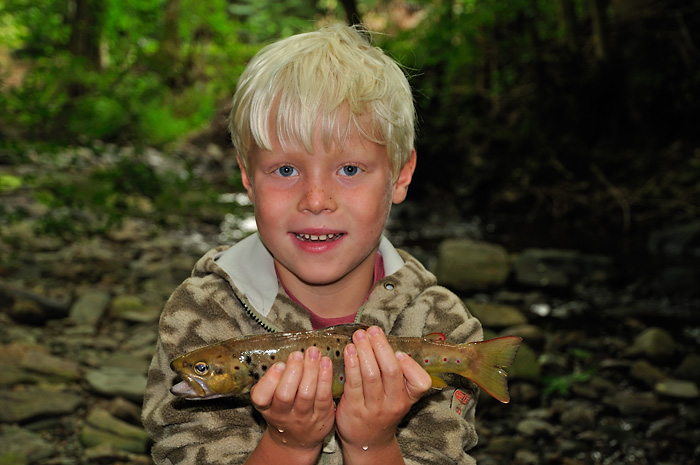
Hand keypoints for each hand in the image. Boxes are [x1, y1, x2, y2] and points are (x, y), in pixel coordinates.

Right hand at [249, 347, 335, 450]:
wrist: (297, 439)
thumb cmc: (284, 410)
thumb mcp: (271, 399)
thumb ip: (274, 379)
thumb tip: (283, 350)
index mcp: (266, 407)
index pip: (260, 397)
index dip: (269, 381)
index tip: (279, 365)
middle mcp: (282, 414)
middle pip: (285, 395)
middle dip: (292, 372)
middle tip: (297, 354)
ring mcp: (303, 417)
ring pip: (306, 394)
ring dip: (311, 370)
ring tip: (313, 352)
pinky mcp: (321, 416)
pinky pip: (324, 396)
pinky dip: (325, 378)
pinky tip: (326, 363)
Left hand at [334, 326, 431, 453]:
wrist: (368, 442)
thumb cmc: (383, 410)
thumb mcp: (400, 396)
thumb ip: (400, 374)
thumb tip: (386, 343)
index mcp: (408, 398)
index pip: (421, 383)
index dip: (411, 366)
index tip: (399, 352)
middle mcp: (394, 404)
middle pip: (390, 371)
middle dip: (381, 347)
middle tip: (372, 330)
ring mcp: (374, 408)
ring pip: (370, 375)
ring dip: (364, 351)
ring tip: (358, 336)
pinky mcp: (354, 409)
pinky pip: (353, 383)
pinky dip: (351, 364)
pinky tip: (349, 352)